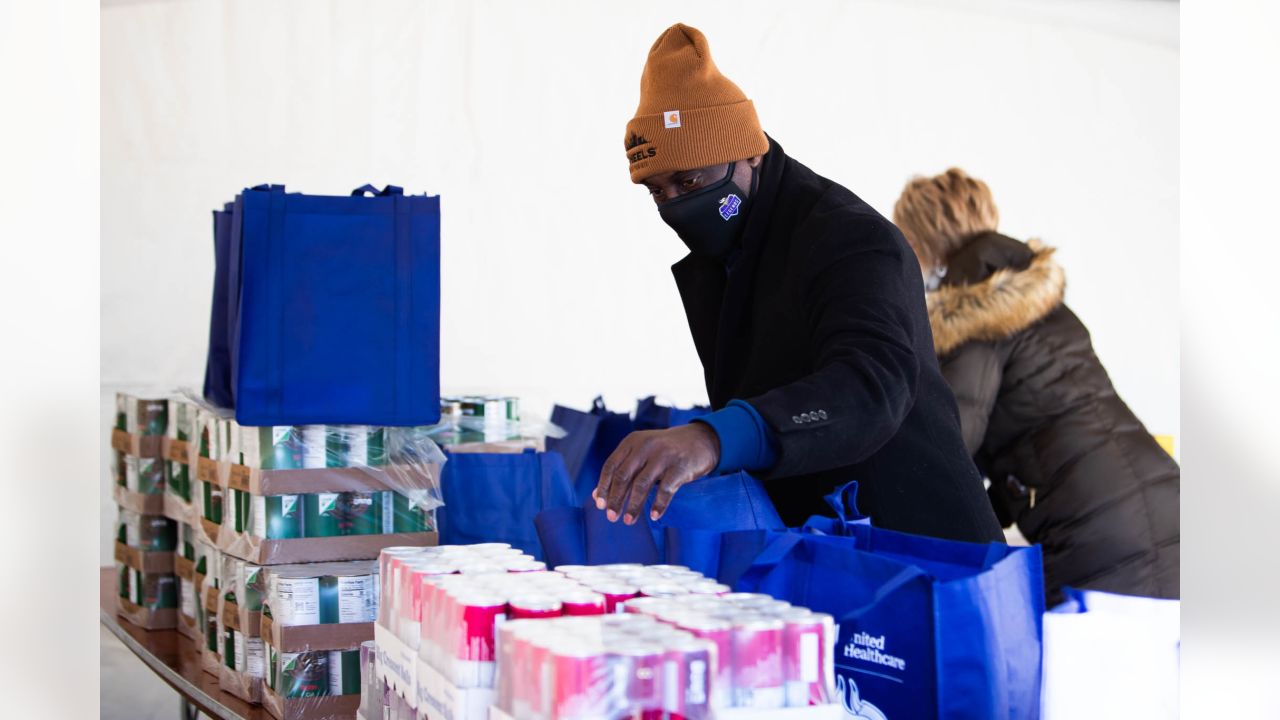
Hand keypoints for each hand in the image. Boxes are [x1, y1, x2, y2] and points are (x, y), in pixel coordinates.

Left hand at [592, 423, 719, 524]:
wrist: (700, 440)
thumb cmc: (665, 451)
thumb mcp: (642, 454)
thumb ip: (622, 470)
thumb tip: (597, 496)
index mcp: (632, 442)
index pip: (611, 466)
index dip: (603, 487)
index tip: (600, 505)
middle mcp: (645, 446)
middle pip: (624, 476)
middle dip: (616, 499)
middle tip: (612, 517)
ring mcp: (663, 455)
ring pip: (642, 484)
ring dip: (633, 506)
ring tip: (628, 521)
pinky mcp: (680, 466)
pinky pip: (666, 489)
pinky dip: (659, 505)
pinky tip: (654, 516)